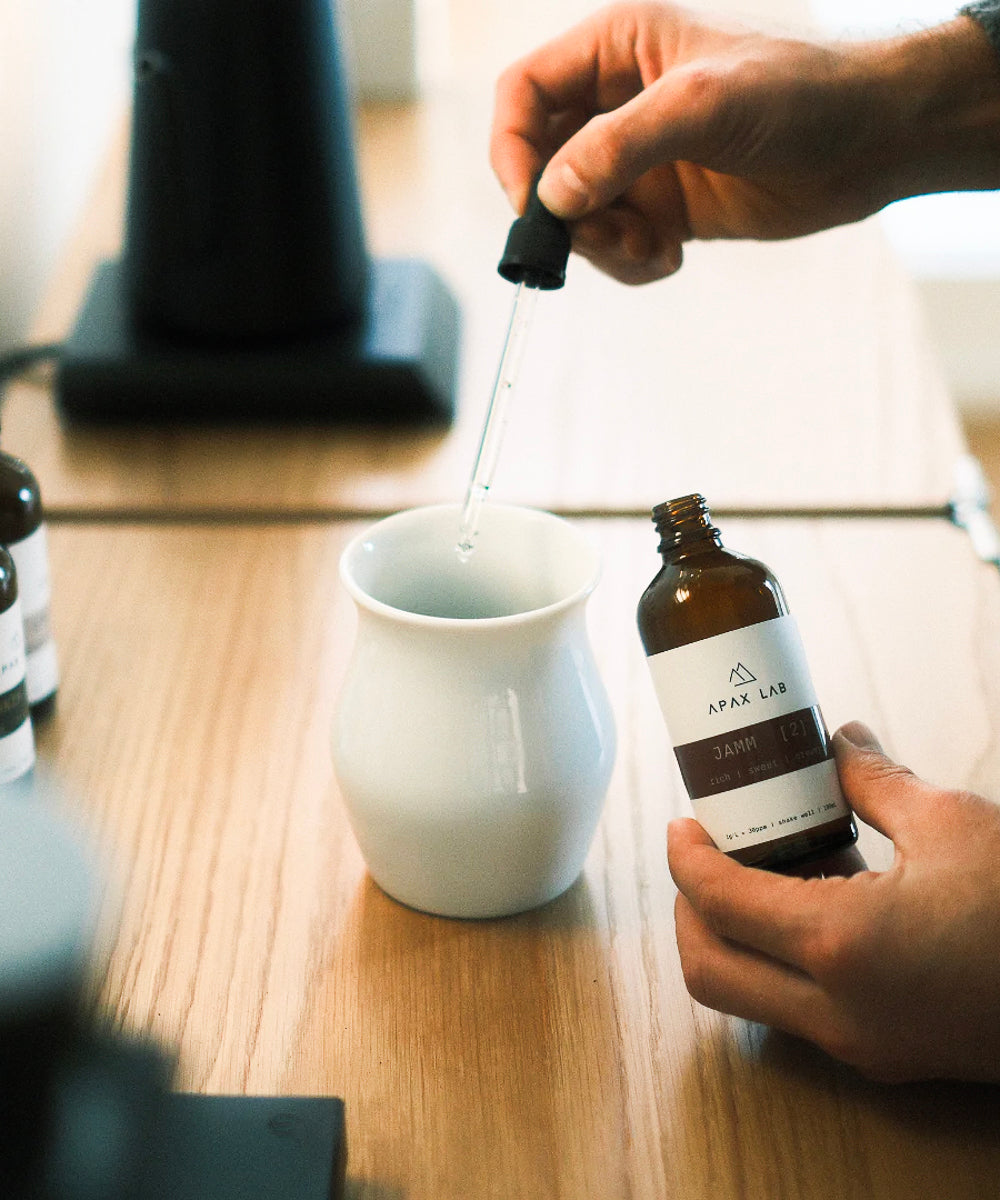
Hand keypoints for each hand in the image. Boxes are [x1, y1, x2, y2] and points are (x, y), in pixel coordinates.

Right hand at [491, 3, 999, 283]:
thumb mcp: (703, 106)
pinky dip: (629, 263)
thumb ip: (619, 145)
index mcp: (617, 49)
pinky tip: (671, 257)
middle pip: (540, 164)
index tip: (531, 205)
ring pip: (575, 215)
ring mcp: (638, 160)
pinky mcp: (662, 207)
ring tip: (653, 248)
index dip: (511, 149)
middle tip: (607, 236)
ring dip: (601, 246)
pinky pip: (614, 246)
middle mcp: (617, 103)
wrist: (869, 144)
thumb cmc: (800, 96)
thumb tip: (553, 196)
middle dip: (562, 213)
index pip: (525, 94)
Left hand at [668, 721, 999, 1082]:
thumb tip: (837, 742)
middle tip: (704, 856)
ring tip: (756, 873)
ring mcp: (858, 1044)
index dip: (684, 858)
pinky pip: (797, 1010)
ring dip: (731, 938)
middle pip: (708, 970)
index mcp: (840, 945)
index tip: (682, 826)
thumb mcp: (952, 822)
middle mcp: (836, 1010)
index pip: (718, 902)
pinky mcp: (882, 1054)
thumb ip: (874, 780)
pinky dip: (778, 961)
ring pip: (749, 998)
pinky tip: (814, 906)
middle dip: (688, 909)